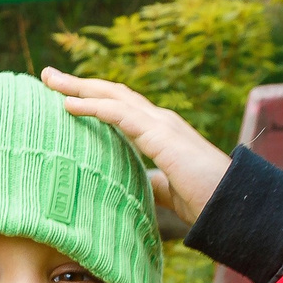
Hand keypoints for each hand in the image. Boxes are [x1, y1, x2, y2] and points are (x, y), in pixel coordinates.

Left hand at [40, 67, 228, 224]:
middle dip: (79, 83)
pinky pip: (119, 113)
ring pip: (113, 96)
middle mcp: (160, 121)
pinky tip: (69, 104)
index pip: (121, 107)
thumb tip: (139, 186)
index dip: (93, 98)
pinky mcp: (160, 134)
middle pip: (113, 93)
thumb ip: (153, 183)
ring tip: (50, 81)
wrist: (234, 206)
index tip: (65, 96)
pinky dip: (92, 106)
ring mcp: (161, 124)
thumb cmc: (207, 201)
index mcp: (161, 132)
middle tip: (48, 76)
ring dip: (78, 87)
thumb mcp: (170, 191)